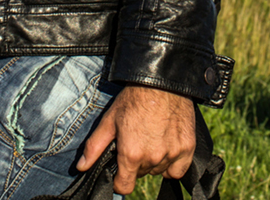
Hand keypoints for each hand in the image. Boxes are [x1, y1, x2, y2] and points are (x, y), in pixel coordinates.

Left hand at [77, 84, 195, 194]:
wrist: (162, 82)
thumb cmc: (134, 99)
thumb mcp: (110, 120)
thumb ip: (95, 147)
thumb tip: (82, 166)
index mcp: (131, 154)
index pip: (124, 187)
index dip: (119, 180)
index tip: (121, 169)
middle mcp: (152, 158)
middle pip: (141, 174)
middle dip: (136, 164)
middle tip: (136, 142)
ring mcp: (172, 154)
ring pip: (159, 170)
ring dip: (154, 161)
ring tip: (151, 139)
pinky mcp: (187, 148)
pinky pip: (178, 170)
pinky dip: (173, 164)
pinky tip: (166, 148)